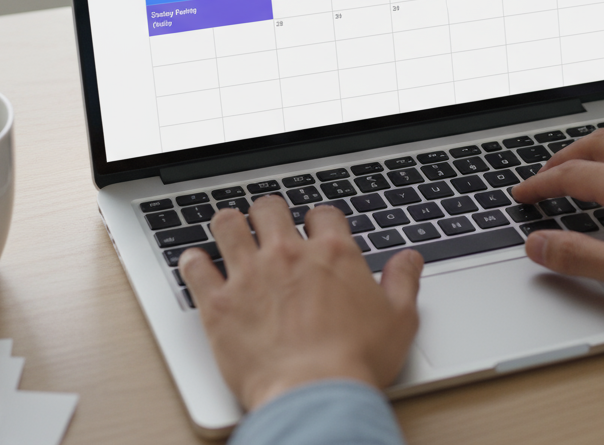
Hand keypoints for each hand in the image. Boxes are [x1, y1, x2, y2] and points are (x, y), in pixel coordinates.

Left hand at [179, 196, 422, 410]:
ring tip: (229, 229)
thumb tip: (410, 260)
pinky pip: (195, 268)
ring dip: (228, 225)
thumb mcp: (400, 320)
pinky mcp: (220, 303)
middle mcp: (288, 254)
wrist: (314, 393)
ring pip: (228, 225)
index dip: (319, 219)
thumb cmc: (356, 361)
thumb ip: (403, 282)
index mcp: (332, 254)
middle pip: (270, 209)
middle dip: (268, 213)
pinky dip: (193, 262)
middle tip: (268, 225)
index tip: (316, 230)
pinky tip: (195, 262)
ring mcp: (250, 275)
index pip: (322, 214)